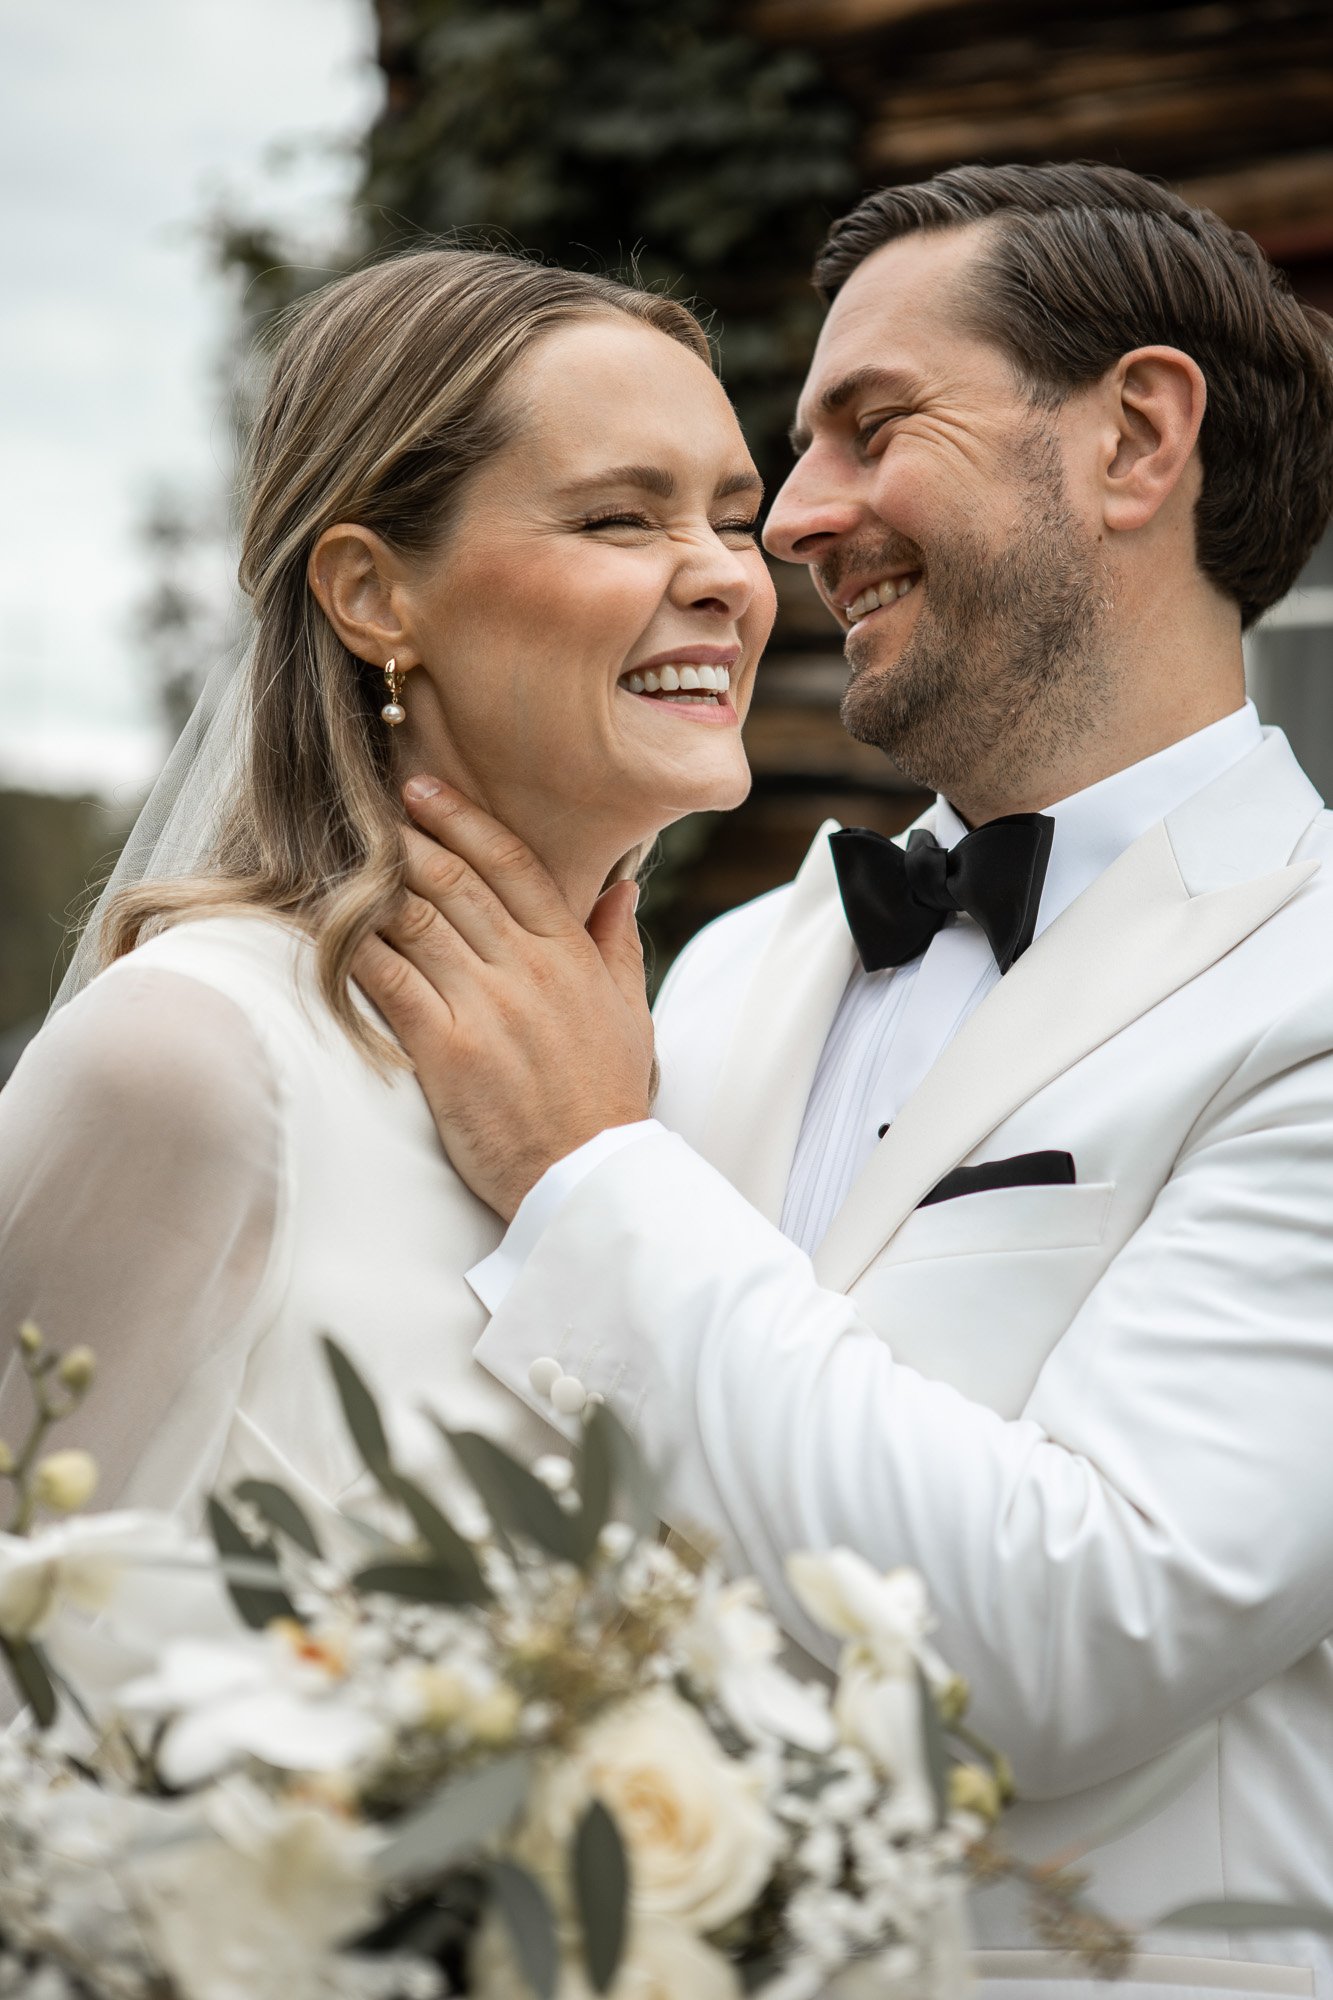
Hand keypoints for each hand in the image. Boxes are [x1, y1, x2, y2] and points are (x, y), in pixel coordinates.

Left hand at [353, 779, 654, 1219]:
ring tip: (340, 855)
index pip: (512, 864)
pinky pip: (389, 980)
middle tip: (369, 808)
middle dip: (408, 838)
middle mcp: (527, 969)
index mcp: (570, 954)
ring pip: (417, 921)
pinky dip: (354, 947)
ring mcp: (486, 1006)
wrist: (590, 1177)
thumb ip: (618, 946)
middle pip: (455, 881)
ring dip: (374, 884)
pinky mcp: (446, 1049)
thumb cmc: (607, 1099)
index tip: (426, 789)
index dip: (464, 819)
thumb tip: (621, 888)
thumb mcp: (630, 1014)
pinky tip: (326, 925)